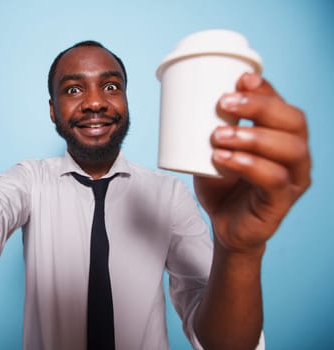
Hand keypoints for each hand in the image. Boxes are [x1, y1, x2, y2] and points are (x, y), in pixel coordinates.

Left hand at [194, 72, 310, 253]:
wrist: (225, 224)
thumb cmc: (223, 183)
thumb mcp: (215, 149)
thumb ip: (212, 128)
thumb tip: (185, 99)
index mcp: (282, 135)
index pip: (282, 105)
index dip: (265, 89)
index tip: (240, 79)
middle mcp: (295, 153)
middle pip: (292, 121)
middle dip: (259, 106)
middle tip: (224, 103)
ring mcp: (293, 178)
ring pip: (288, 148)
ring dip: (252, 136)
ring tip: (218, 135)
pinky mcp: (282, 201)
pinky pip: (274, 179)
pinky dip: (249, 165)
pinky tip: (225, 158)